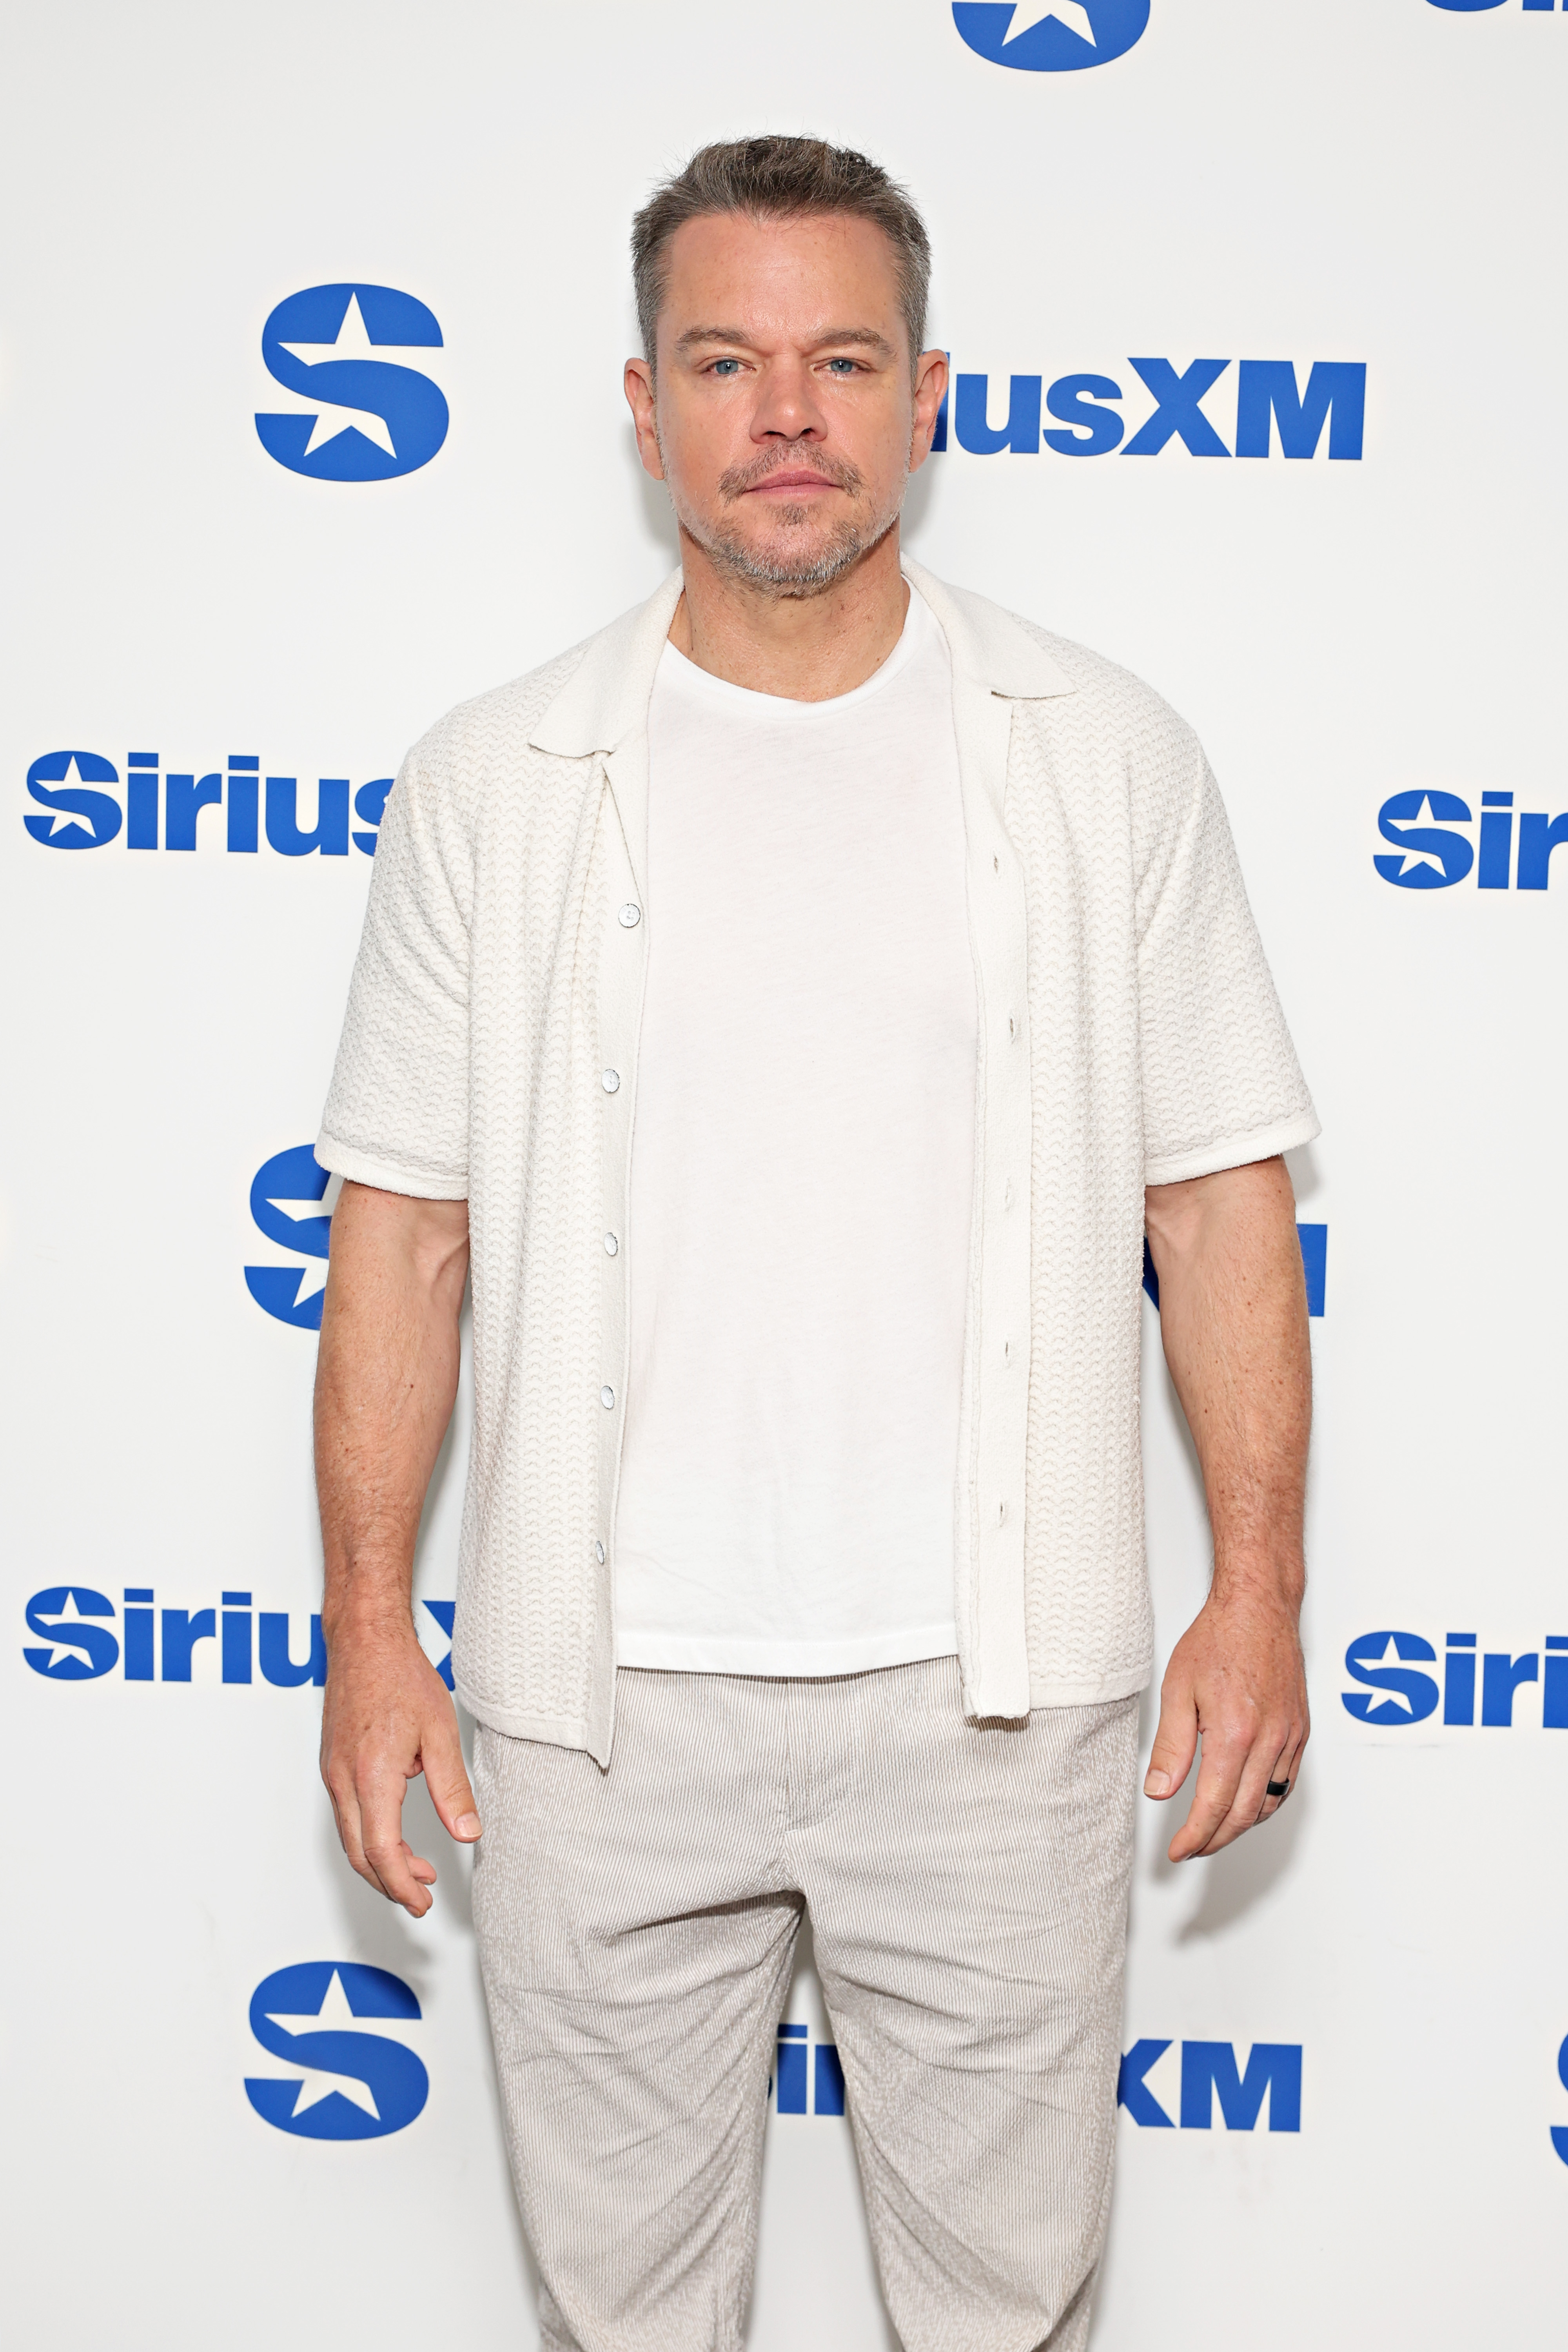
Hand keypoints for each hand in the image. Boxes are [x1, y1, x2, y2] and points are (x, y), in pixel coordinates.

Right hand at [320, 1613, 480, 1916]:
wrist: (363, 1640)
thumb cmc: (399, 1676)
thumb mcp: (439, 1733)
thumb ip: (452, 1788)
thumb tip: (468, 1833)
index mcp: (372, 1776)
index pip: (382, 1852)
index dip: (403, 1885)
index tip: (423, 1901)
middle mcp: (344, 1780)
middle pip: (360, 1855)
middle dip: (391, 1883)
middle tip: (422, 1896)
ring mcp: (333, 1773)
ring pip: (349, 1838)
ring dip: (380, 1861)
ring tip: (416, 1868)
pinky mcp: (332, 1764)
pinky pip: (346, 1814)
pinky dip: (369, 1835)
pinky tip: (395, 1830)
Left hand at [1143, 1586, 1308, 1861]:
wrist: (1259, 1608)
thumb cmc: (1218, 1639)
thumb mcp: (1178, 1689)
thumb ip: (1171, 1746)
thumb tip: (1159, 1792)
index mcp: (1235, 1733)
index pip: (1214, 1805)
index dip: (1194, 1836)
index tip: (1178, 1850)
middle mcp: (1269, 1741)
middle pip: (1244, 1814)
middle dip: (1215, 1839)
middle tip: (1191, 1847)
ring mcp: (1290, 1737)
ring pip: (1268, 1803)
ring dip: (1240, 1825)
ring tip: (1212, 1830)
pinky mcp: (1301, 1731)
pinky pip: (1286, 1783)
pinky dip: (1265, 1803)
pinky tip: (1246, 1803)